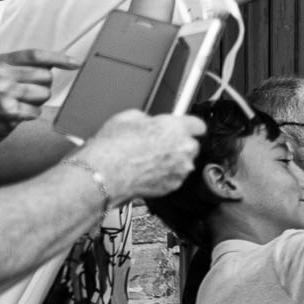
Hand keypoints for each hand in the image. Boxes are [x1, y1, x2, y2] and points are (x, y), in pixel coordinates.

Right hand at [0, 50, 71, 144]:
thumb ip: (23, 67)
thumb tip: (57, 62)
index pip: (35, 55)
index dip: (59, 58)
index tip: (76, 63)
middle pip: (45, 76)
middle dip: (43, 86)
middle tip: (26, 94)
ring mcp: (2, 93)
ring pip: (44, 94)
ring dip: (37, 102)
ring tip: (19, 104)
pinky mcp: (7, 111)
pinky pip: (36, 111)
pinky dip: (30, 114)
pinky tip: (16, 114)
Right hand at [76, 110, 202, 200]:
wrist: (105, 173)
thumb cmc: (113, 147)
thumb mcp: (128, 117)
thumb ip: (148, 118)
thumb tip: (149, 121)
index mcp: (176, 128)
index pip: (198, 125)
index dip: (188, 125)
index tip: (183, 127)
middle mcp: (184, 149)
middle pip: (191, 144)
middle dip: (178, 143)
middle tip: (158, 144)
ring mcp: (180, 169)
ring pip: (183, 162)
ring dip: (172, 160)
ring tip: (148, 159)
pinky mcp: (173, 185)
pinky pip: (174, 176)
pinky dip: (165, 174)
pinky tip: (147, 171)